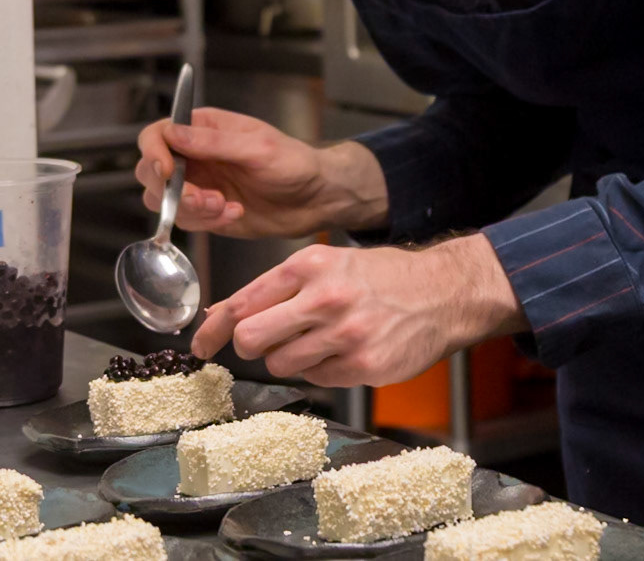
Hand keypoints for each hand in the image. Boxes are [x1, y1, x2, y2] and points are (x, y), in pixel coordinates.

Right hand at [136, 107, 388, 239]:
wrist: (316, 199)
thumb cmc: (294, 163)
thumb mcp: (257, 148)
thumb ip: (213, 142)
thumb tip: (172, 134)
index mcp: (204, 128)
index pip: (157, 134)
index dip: (153, 152)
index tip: (167, 172)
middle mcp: (195, 155)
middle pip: (150, 172)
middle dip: (172, 190)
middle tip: (204, 198)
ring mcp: (199, 185)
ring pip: (164, 201)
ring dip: (190, 209)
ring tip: (225, 207)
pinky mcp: (207, 212)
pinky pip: (187, 221)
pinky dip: (207, 222)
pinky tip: (236, 213)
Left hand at [191, 233, 526, 386]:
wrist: (441, 292)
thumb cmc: (381, 276)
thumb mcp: (326, 263)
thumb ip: (277, 288)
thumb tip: (224, 315)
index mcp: (309, 265)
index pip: (243, 302)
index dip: (214, 328)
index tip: (202, 345)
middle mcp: (323, 298)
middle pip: (251, 339)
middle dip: (251, 345)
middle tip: (268, 340)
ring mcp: (343, 336)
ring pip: (281, 364)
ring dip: (290, 357)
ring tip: (319, 338)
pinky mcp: (362, 367)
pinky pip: (316, 380)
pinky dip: (322, 370)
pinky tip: (344, 350)